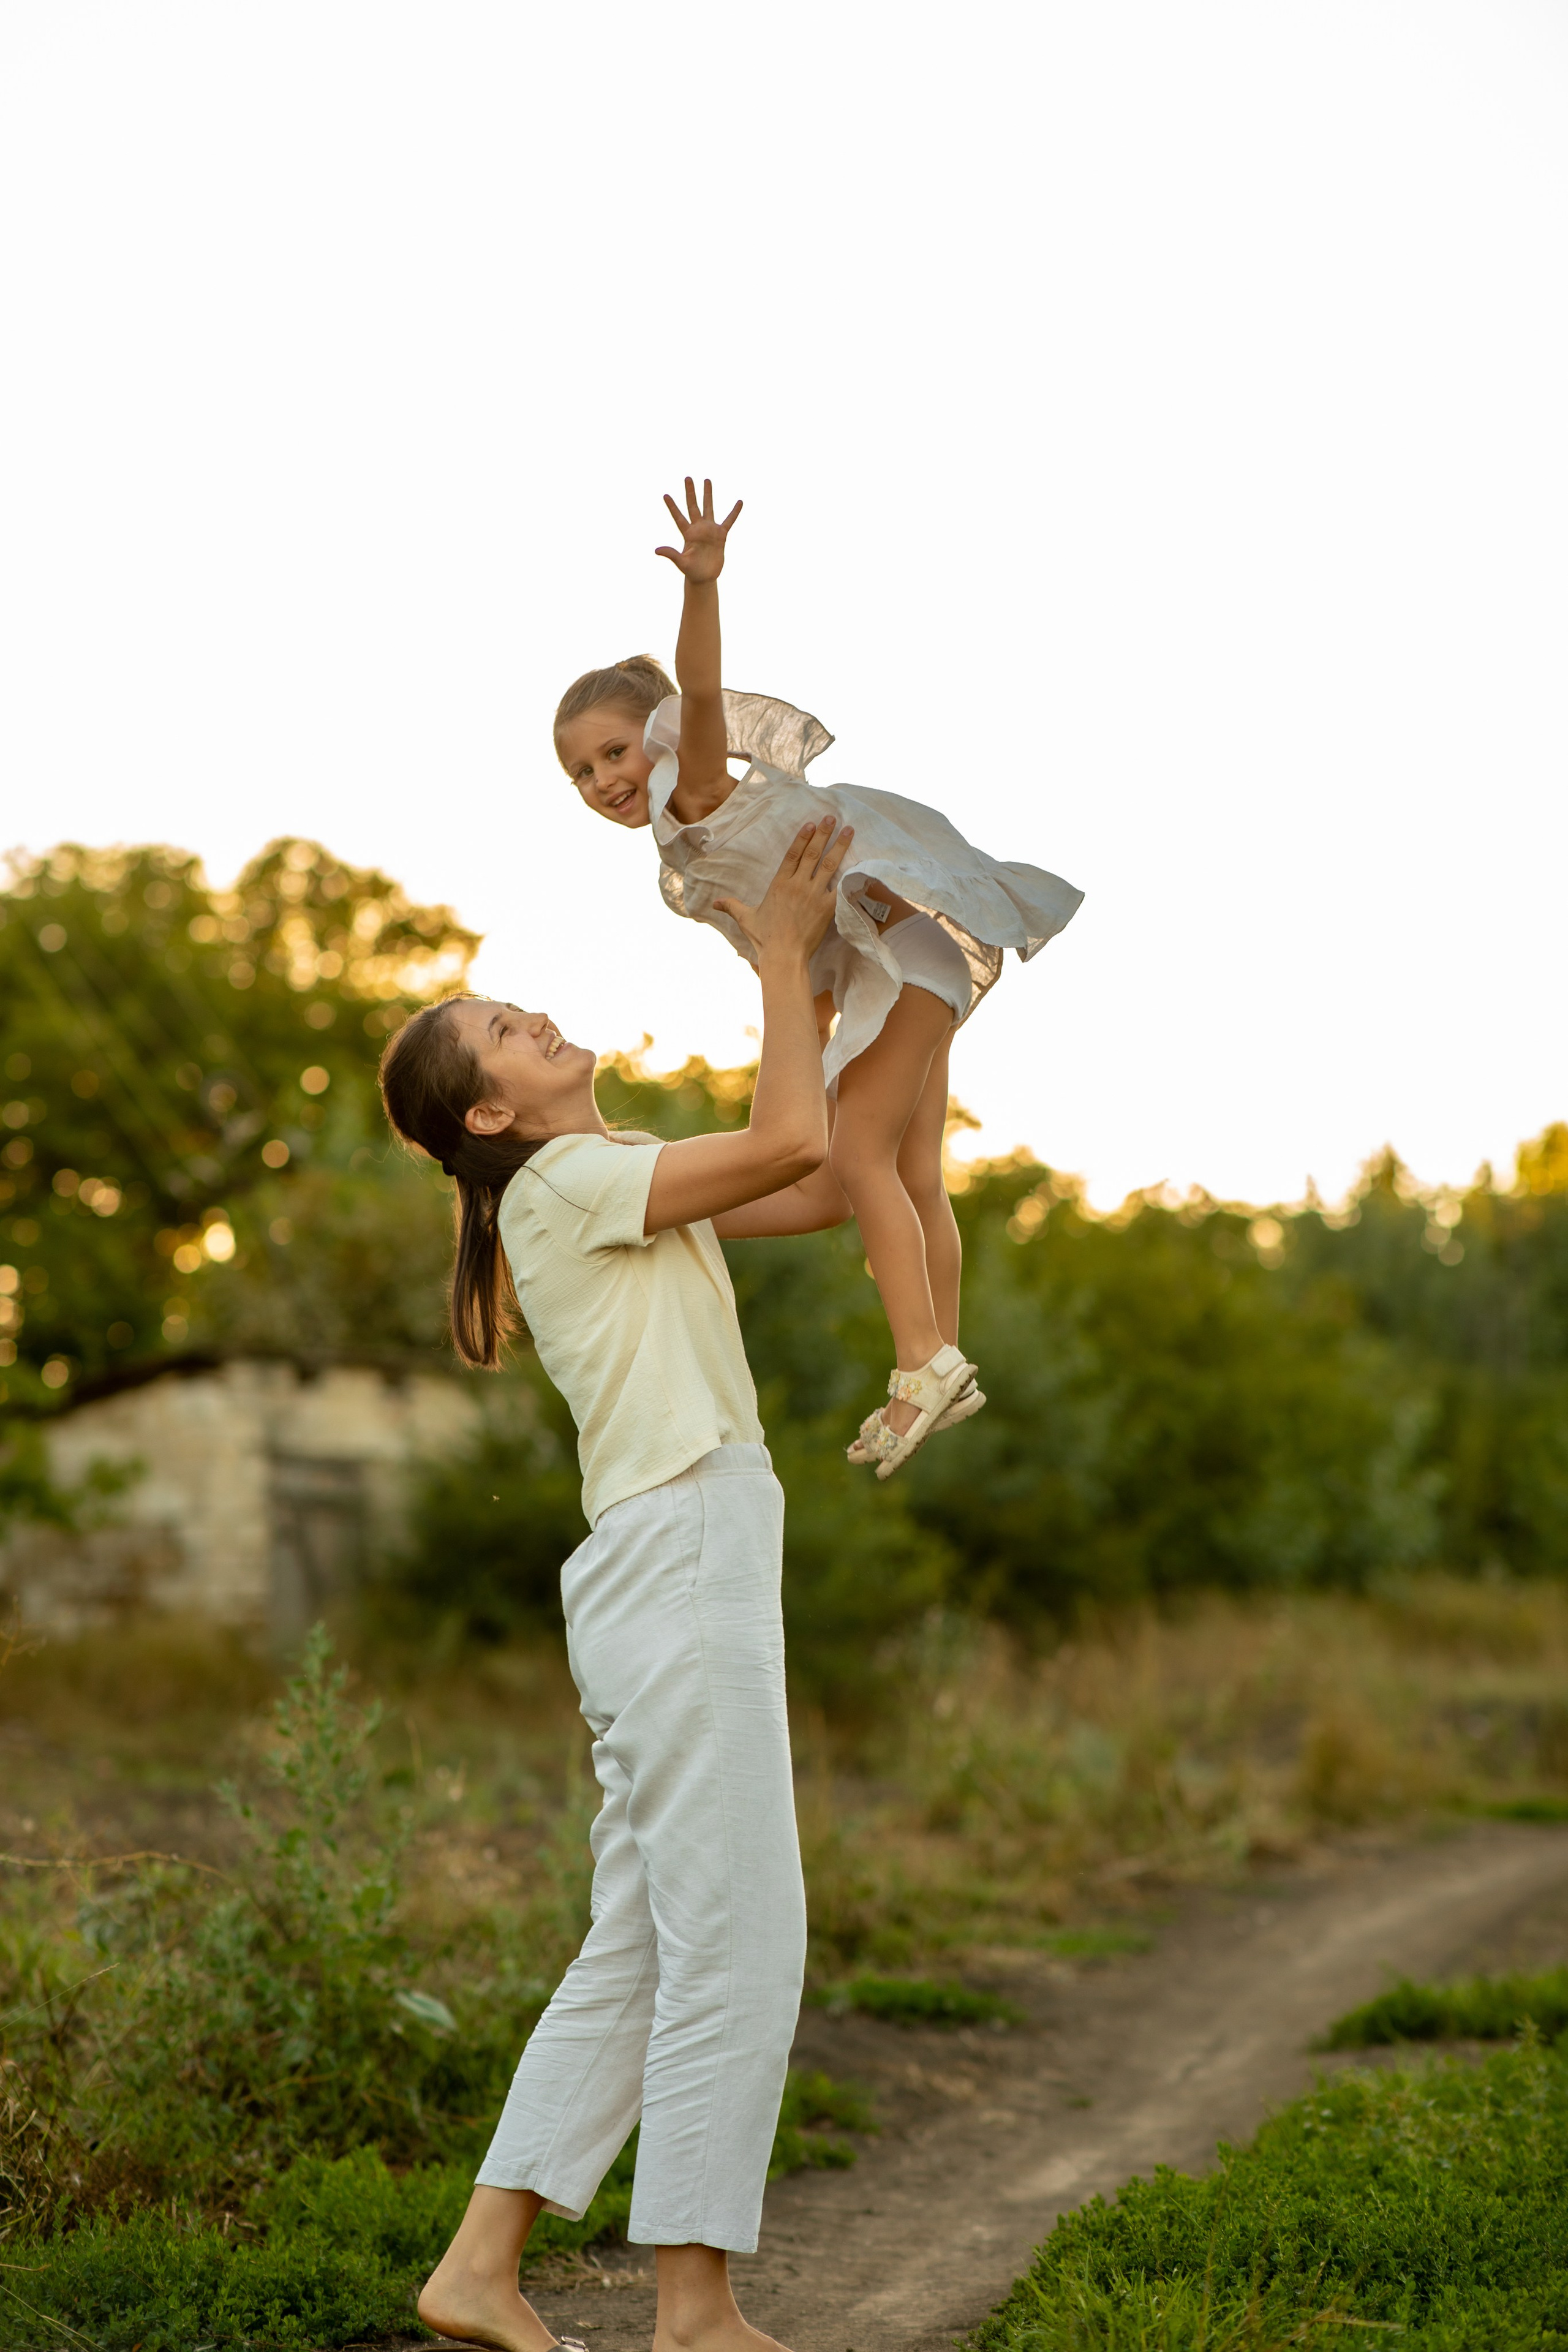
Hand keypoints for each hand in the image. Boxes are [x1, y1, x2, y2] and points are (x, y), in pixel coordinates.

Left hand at [655, 476, 742, 584]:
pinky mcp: (721, 535)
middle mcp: (698, 528)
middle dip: (690, 492)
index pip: (678, 517)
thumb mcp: (681, 563)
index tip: (665, 495)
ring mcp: (710, 530)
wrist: (705, 577)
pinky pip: (729, 521)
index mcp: (688, 534)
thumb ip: (671, 554)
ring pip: (709, 508)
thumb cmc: (691, 571)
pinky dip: (734, 512)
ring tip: (707, 480)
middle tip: (687, 478)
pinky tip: (739, 502)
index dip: (672, 507)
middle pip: (693, 506)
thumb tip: (656, 550)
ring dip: (708, 494)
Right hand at [716, 819, 851, 962]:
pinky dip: (850, 875)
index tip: (810, 824)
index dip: (802, 837)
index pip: (793, 854)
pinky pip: (841, 887)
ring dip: (839, 846)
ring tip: (849, 830)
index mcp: (779, 884)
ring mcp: (813, 895)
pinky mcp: (826, 908)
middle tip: (832, 818)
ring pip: (829, 865)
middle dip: (823, 833)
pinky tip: (859, 861)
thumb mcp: (745, 919)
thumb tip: (714, 903)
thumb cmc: (764, 939)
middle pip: (812, 853)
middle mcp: (797, 885)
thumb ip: (732, 906)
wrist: (783, 955)